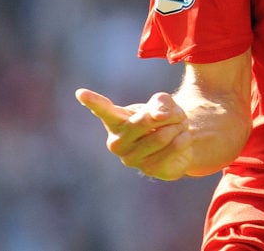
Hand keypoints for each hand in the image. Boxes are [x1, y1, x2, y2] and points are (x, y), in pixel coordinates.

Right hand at [75, 87, 193, 180]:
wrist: (178, 142)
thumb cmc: (163, 119)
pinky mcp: (148, 170)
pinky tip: (183, 138)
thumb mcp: (163, 103)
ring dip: (178, 127)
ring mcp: (131, 159)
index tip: (80, 92)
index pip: (104, 110)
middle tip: (177, 114)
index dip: (93, 101)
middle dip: (169, 115)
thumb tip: (159, 115)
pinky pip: (172, 148)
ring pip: (162, 136)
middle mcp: (117, 142)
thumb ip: (161, 102)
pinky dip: (184, 139)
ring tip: (179, 126)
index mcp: (116, 121)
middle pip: (146, 121)